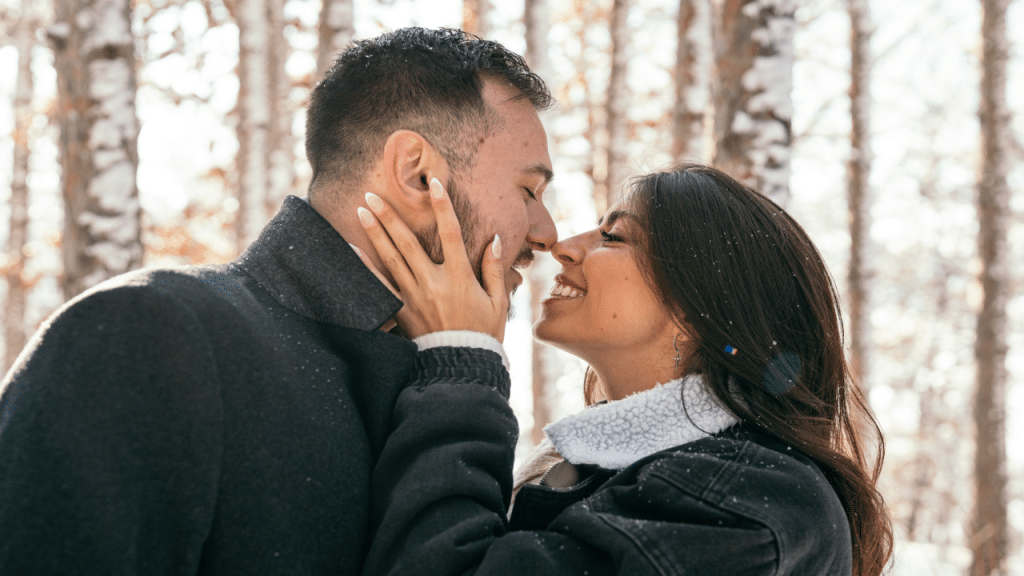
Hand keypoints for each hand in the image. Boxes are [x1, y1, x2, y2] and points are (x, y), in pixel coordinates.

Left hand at [357, 179, 507, 341]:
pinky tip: (352, 249)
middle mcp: (433, 283)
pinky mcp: (402, 312)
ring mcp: (414, 297)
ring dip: (375, 233)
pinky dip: (365, 268)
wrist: (461, 367)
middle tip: (372, 194)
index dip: (443, 206)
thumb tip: (493, 239)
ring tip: (362, 210)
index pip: (451, 233)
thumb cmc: (483, 334)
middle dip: (390, 216)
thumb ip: (493, 269)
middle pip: (408, 242)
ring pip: (391, 259)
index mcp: (459, 278)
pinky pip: (380, 286)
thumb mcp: (498, 301)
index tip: (434, 183)